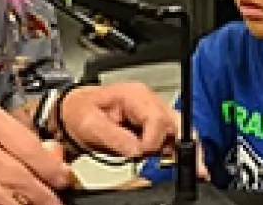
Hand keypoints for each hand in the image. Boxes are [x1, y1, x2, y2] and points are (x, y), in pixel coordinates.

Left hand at [57, 82, 176, 157]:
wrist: (75, 112)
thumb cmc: (80, 112)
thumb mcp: (89, 125)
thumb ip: (114, 138)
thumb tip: (138, 151)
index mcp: (134, 95)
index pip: (157, 120)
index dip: (152, 142)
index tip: (140, 155)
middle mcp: (149, 101)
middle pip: (177, 122)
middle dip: (180, 146)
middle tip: (186, 167)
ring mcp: (154, 111)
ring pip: (180, 128)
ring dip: (180, 148)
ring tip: (185, 166)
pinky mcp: (154, 123)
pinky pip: (173, 135)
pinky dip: (176, 149)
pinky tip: (175, 161)